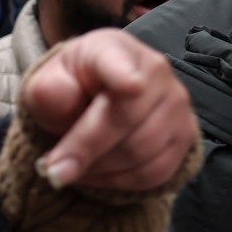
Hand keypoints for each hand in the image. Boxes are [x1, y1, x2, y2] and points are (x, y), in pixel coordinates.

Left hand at [19, 30, 197, 190]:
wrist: (94, 98)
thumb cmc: (69, 88)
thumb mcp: (46, 85)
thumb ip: (48, 91)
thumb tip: (60, 99)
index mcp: (113, 49)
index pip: (122, 64)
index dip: (127, 76)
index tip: (129, 86)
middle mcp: (156, 72)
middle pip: (127, 120)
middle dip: (85, 150)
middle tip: (52, 171)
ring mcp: (177, 105)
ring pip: (141, 152)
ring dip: (99, 169)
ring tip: (69, 169)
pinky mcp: (185, 137)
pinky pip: (155, 172)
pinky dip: (119, 182)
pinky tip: (95, 175)